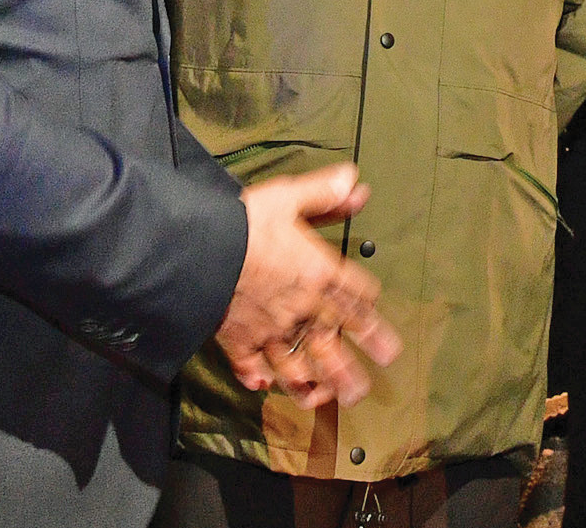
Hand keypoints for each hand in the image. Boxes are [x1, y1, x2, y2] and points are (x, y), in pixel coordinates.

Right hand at [214, 163, 401, 408]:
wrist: (200, 250)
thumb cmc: (246, 222)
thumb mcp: (290, 197)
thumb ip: (324, 193)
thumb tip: (355, 183)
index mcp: (317, 272)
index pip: (354, 296)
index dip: (371, 314)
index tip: (385, 340)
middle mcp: (298, 306)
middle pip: (331, 342)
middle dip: (349, 368)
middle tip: (365, 391)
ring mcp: (268, 329)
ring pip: (296, 364)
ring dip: (314, 384)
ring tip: (328, 400)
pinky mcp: (238, 340)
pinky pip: (249, 365)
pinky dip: (256, 378)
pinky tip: (264, 387)